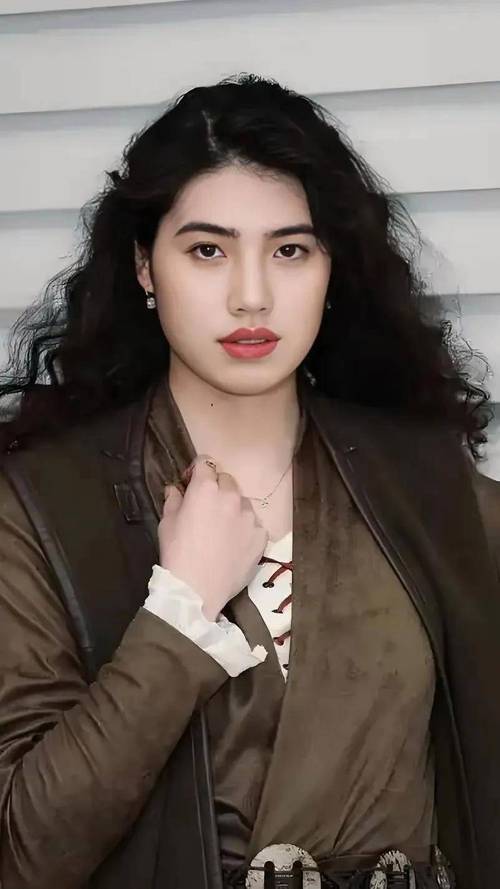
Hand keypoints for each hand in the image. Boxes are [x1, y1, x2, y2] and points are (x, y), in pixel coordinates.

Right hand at [158, 455, 268, 620]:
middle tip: (207, 508)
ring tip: (222, 530)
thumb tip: (176, 488)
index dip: (197, 471)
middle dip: (217, 488)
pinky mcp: (261, 536)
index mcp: (206, 489)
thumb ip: (173, 500)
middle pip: (227, 480)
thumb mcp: (167, 523)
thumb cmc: (177, 553)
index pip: (205, 463)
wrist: (197, 589)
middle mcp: (231, 496)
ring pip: (242, 503)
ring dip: (233, 509)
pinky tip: (234, 545)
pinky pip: (253, 525)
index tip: (192, 484)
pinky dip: (245, 530)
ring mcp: (250, 516)